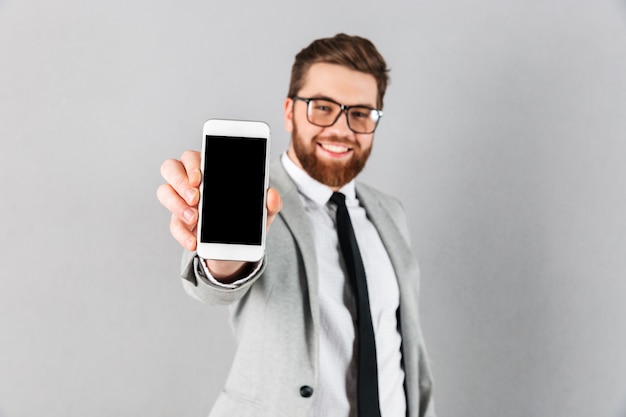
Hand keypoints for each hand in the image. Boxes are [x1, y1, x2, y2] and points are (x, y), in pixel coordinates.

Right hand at [157, 150, 281, 280]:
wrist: (238, 248)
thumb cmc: (246, 218)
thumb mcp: (262, 212)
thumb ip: (270, 203)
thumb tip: (272, 195)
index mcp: (210, 170)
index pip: (192, 156)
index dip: (192, 163)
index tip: (200, 177)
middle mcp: (190, 181)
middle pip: (171, 168)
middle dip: (180, 181)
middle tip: (196, 197)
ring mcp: (181, 201)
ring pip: (164, 192)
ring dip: (176, 204)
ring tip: (194, 218)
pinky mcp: (179, 223)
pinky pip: (173, 224)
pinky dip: (182, 234)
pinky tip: (194, 242)